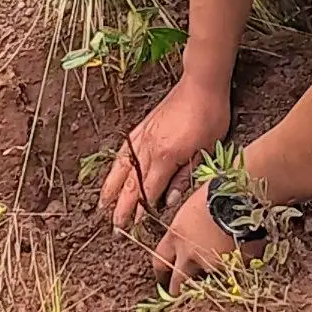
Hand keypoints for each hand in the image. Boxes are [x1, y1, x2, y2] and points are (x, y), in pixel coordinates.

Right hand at [99, 77, 229, 229]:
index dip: (140, 210)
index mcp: (165, 156)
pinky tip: (112, 174)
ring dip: (110, 189)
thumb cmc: (209, 116)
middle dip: (120, 207)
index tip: (132, 226)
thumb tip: (170, 200)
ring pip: (121, 168)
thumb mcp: (206, 149)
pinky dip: (115, 166)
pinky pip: (123, 151)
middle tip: (114, 227)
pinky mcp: (142, 127)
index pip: (148, 190)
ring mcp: (142, 137)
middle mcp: (148, 148)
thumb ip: (186, 176)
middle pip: (130, 184)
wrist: (201, 84)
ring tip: (102, 205)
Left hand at [153, 182, 260, 289]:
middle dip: (177, 290)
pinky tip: (236, 271)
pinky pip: (228, 278)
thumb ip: (188, 226)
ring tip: (210, 285)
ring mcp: (210, 264)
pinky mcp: (232, 269)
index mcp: (176, 236)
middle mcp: (188, 255)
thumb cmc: (218, 191)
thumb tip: (191, 233)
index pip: (160, 261)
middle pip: (177, 283)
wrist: (242, 198)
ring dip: (205, 284)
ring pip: (203, 284)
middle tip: (181, 294)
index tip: (164, 276)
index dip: (161, 271)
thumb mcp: (194, 207)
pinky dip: (230, 276)